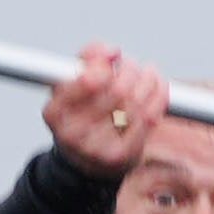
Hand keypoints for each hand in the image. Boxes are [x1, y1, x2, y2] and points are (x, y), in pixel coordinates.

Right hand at [43, 43, 169, 176]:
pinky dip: (158, 96)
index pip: (88, 80)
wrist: (89, 161)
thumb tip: (111, 52)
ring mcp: (98, 149)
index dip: (106, 64)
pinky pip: (149, 118)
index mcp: (55, 112)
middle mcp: (73, 134)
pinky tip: (157, 86)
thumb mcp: (74, 82)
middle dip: (130, 69)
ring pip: (136, 102)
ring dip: (147, 79)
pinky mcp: (122, 156)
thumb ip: (87, 58)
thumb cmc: (82, 112)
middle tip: (131, 65)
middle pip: (118, 90)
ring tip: (147, 72)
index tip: (112, 58)